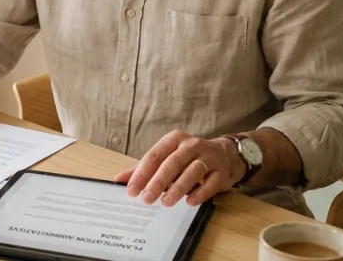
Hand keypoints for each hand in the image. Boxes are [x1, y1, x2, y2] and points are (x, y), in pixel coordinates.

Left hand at [113, 130, 245, 206]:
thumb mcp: (166, 158)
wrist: (224, 155)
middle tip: (146, 199)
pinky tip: (189, 202)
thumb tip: (118, 179)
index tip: (131, 190)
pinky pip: (211, 183)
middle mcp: (191, 145)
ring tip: (166, 202)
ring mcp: (208, 157)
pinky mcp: (221, 171)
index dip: (141, 173)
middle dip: (158, 182)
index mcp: (174, 139)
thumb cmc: (188, 158)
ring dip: (178, 188)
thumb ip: (143, 169)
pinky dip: (200, 193)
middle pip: (172, 163)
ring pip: (192, 172)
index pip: (154, 156)